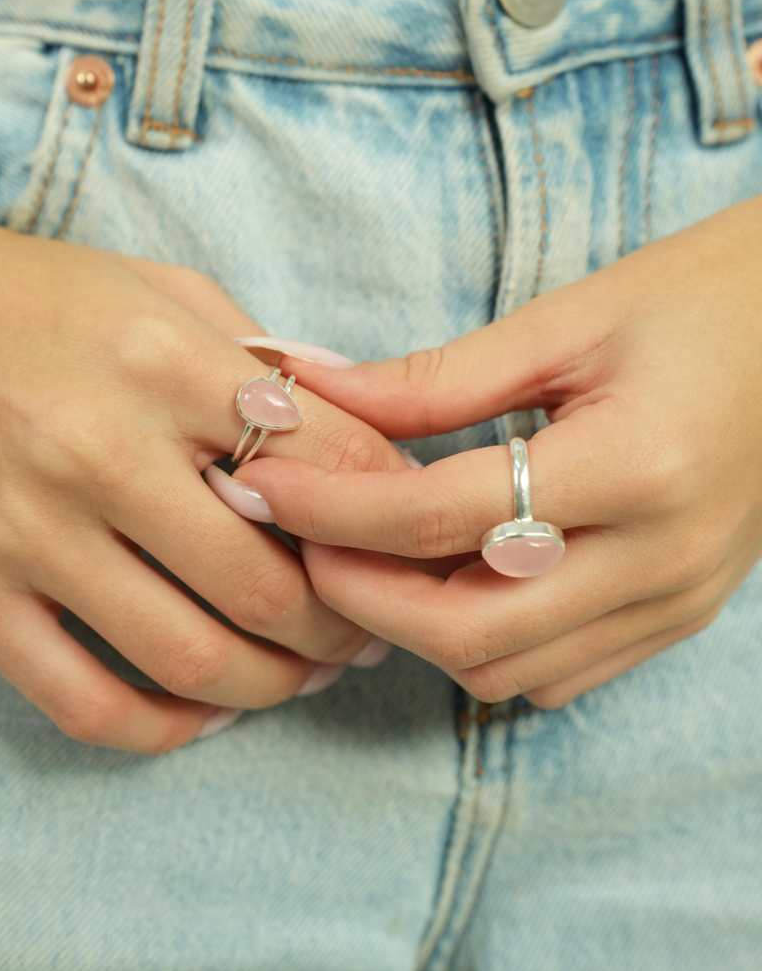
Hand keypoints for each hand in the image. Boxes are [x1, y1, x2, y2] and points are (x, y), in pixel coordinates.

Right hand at [0, 224, 403, 751]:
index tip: (406, 535)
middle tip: (366, 629)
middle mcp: (93, 451)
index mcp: (156, 362)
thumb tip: (363, 422)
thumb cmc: (39, 299)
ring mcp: (25, 533)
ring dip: (274, 683)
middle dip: (342, 624)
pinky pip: (84, 702)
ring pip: (188, 658)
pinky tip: (210, 710)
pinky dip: (165, 729)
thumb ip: (262, 356)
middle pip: (264, 584)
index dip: (388, 508)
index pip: (321, 458)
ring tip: (306, 673)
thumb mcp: (158, 289)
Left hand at [237, 196, 761, 707]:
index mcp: (632, 466)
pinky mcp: (679, 615)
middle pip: (466, 629)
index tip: (265, 485)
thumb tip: (316, 390)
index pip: (442, 519)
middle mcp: (660, 558)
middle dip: (360, 595)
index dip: (333, 509)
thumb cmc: (704, 298)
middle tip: (301, 538)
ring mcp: (677, 601)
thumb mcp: (569, 318)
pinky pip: (557, 672)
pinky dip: (484, 644)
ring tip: (367, 559)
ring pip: (505, 671)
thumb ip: (437, 378)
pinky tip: (453, 584)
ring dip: (416, 627)